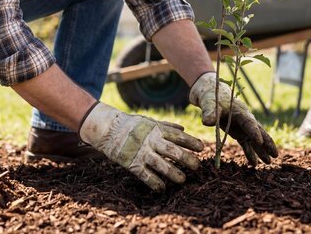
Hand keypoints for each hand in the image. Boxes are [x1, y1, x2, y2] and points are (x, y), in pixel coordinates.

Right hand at [79, 102, 203, 191]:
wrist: (108, 129)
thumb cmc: (131, 125)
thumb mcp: (149, 121)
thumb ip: (166, 126)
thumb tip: (183, 129)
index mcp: (156, 129)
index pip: (177, 136)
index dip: (191, 142)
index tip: (202, 148)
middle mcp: (151, 141)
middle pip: (173, 151)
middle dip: (186, 159)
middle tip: (197, 166)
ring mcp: (141, 153)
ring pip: (161, 165)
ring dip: (174, 173)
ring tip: (183, 180)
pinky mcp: (132, 164)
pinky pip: (146, 176)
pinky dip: (155, 183)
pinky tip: (162, 188)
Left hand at [189, 72, 277, 165]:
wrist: (212, 93)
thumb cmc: (212, 97)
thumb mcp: (209, 103)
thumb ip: (209, 112)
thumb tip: (207, 122)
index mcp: (240, 112)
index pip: (249, 123)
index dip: (254, 132)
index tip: (259, 142)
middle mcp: (245, 120)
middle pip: (259, 131)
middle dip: (267, 143)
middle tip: (275, 154)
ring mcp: (242, 126)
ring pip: (254, 140)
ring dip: (261, 150)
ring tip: (269, 162)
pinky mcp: (238, 131)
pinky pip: (246, 143)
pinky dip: (250, 153)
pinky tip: (254, 164)